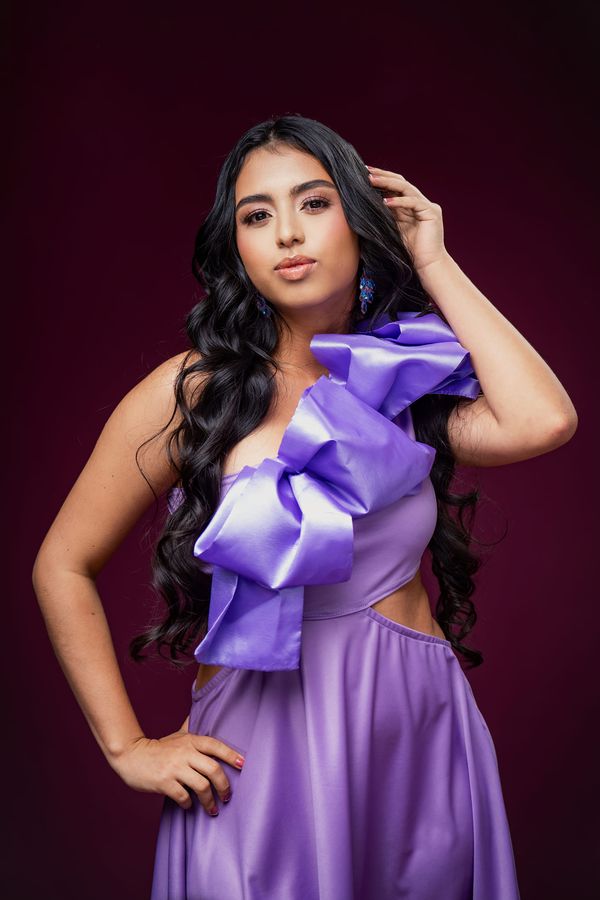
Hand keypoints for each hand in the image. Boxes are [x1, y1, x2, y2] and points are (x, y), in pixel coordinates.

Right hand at [109, 718, 244, 815]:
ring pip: (201, 786)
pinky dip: (189, 804)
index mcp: (190, 741)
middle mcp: (185, 753)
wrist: (131, 756)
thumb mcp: (176, 735)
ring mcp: (174, 768)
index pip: (216, 746)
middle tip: (227, 796)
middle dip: (224, 786)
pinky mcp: (164, 783)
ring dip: (210, 801)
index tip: (243, 765)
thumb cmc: (158, 748)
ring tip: (213, 809)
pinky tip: (190, 806)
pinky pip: (183, 797)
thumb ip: (190, 728)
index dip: (231, 755)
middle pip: (213, 769)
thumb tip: (199, 712)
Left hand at [366, 165, 447, 273]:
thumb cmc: (409, 253)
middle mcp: (420, 203)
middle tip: (366, 172)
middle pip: (401, 183)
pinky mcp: (432, 213)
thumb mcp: (392, 230)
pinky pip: (414, 202)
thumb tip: (366, 205)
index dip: (381, 180)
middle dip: (383, 176)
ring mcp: (428, 206)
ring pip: (406, 188)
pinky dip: (399, 201)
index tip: (364, 175)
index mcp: (411, 206)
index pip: (395, 188)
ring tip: (371, 181)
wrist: (427, 267)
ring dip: (387, 184)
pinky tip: (385, 202)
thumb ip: (385, 216)